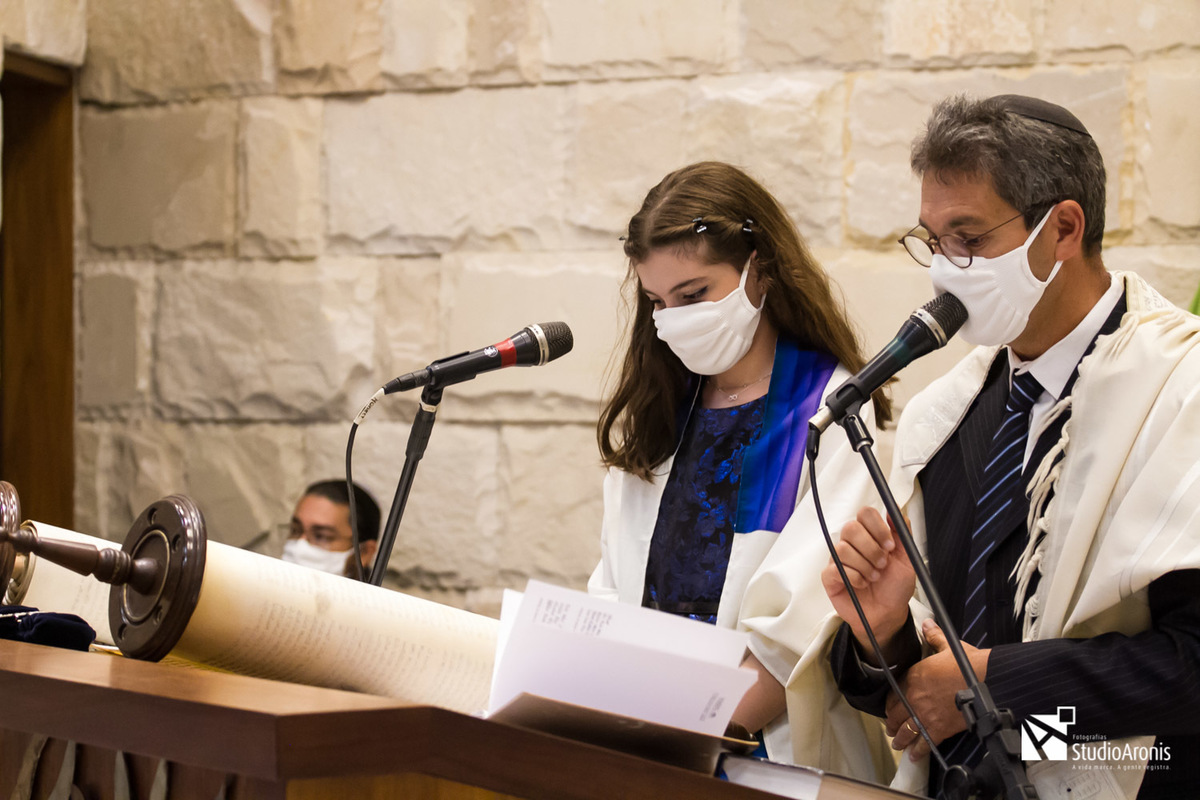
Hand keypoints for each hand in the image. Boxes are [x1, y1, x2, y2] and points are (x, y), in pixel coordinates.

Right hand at [821, 507, 915, 659]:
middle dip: (871, 549)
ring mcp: (838, 559)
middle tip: (882, 564)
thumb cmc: (895, 587)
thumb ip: (902, 533)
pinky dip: (854, 578)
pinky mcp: (830, 576)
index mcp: (870, 535)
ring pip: (843, 548)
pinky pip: (836, 568)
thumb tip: (895, 511)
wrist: (888, 614)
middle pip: (851, 528)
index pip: (865, 514)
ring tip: (874, 578)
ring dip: (864, 566)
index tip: (890, 545)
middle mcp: (852, 543)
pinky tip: (862, 584)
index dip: (877, 527)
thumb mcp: (907, 558)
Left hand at [885, 619, 989, 760]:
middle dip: (891, 721)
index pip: (894, 691)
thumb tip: (928, 624)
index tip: (890, 705)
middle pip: (895, 713)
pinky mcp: (940, 729)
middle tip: (890, 726)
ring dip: (899, 738)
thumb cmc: (969, 665)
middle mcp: (915, 697)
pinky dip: (917, 751)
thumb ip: (934, 637)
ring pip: (905, 730)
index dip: (890, 700)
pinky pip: (924, 743)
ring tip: (897, 742)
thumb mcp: (948, 647)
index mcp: (914, 676)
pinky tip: (913, 755)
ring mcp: (926, 715)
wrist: (987, 681)